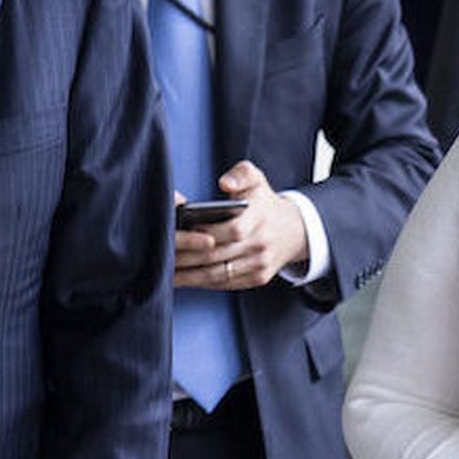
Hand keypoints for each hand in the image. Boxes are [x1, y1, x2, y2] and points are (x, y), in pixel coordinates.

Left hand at [172, 161, 308, 289]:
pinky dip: (203, 283)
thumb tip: (225, 183)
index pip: (231, 230)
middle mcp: (261, 243)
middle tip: (164, 255)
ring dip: (190, 276)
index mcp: (260, 217)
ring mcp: (260, 264)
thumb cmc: (264, 202)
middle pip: (218, 255)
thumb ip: (240, 174)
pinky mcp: (258, 278)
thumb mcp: (256, 178)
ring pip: (218, 274)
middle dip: (187, 257)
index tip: (182, 232)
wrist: (294, 229)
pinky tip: (186, 279)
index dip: (204, 233)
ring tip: (167, 273)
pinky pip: (226, 284)